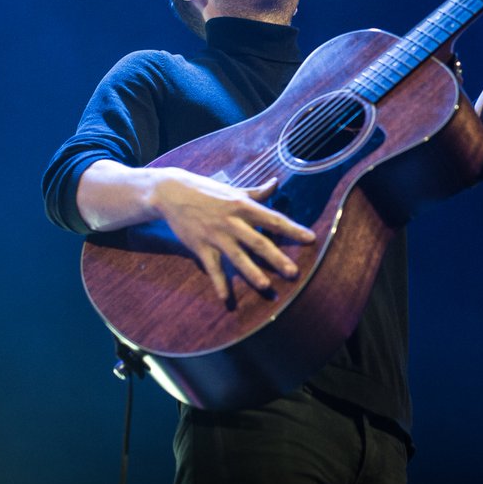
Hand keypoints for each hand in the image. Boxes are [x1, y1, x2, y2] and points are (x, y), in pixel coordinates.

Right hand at [150, 169, 315, 299]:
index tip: (310, 239)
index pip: (273, 219)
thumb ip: (257, 192)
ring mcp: (216, 235)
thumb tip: (276, 183)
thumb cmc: (206, 190)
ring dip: (252, 273)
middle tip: (294, 273)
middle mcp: (232, 222)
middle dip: (277, 258)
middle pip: (259, 242)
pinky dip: (219, 284)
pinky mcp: (200, 247)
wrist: (172, 193)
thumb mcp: (234, 189)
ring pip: (238, 257)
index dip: (293, 229)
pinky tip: (227, 300)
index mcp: (243, 205)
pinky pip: (213, 269)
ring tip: (266, 287)